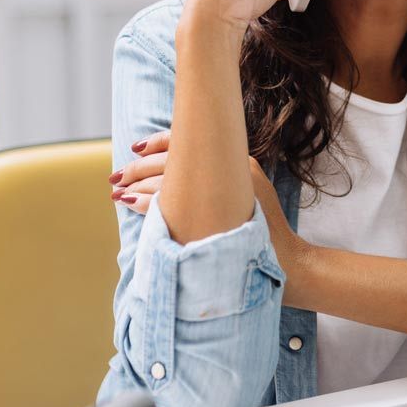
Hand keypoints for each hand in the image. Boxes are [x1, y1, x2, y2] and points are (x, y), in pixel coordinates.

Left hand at [111, 131, 308, 274]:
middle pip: (173, 159)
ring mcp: (226, 189)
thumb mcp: (246, 197)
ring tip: (118, 193)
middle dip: (138, 168)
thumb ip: (219, 182)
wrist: (289, 265)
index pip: (191, 141)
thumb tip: (180, 177)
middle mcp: (233, 168)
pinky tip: (130, 205)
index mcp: (238, 160)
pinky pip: (170, 202)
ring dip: (137, 186)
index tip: (134, 149)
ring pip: (167, 180)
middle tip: (116, 176)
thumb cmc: (265, 236)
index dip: (157, 143)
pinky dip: (146, 203)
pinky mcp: (216, 212)